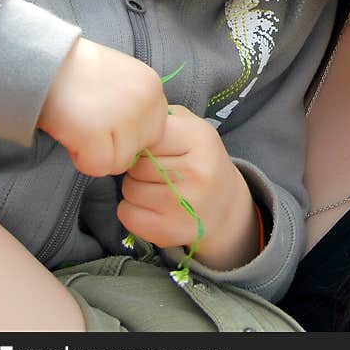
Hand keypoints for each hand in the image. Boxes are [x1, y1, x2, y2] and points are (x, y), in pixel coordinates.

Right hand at [38, 37, 166, 176]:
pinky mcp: (96, 131)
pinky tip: (71, 134)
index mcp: (153, 86)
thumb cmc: (76, 71)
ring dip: (97, 153)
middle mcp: (146, 100)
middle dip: (115, 146)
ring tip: (79, 125)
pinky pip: (98, 167)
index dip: (127, 132)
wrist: (42, 60)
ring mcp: (125, 115)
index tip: (104, 117)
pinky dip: (81, 159)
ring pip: (120, 162)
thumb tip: (135, 139)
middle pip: (140, 149)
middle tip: (89, 123)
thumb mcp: (121, 78)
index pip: (154, 130)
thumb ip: (135, 104)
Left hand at [118, 106, 260, 269]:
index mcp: (200, 138)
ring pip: (129, 190)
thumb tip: (123, 120)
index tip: (154, 148)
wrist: (226, 204)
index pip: (146, 137)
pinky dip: (132, 211)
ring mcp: (185, 205)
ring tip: (156, 188)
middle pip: (135, 165)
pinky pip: (128, 215)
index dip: (143, 142)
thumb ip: (161, 118)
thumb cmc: (199, 159)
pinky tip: (152, 207)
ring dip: (134, 189)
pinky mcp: (172, 231)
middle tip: (157, 170)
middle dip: (137, 167)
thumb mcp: (191, 127)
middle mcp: (197, 172)